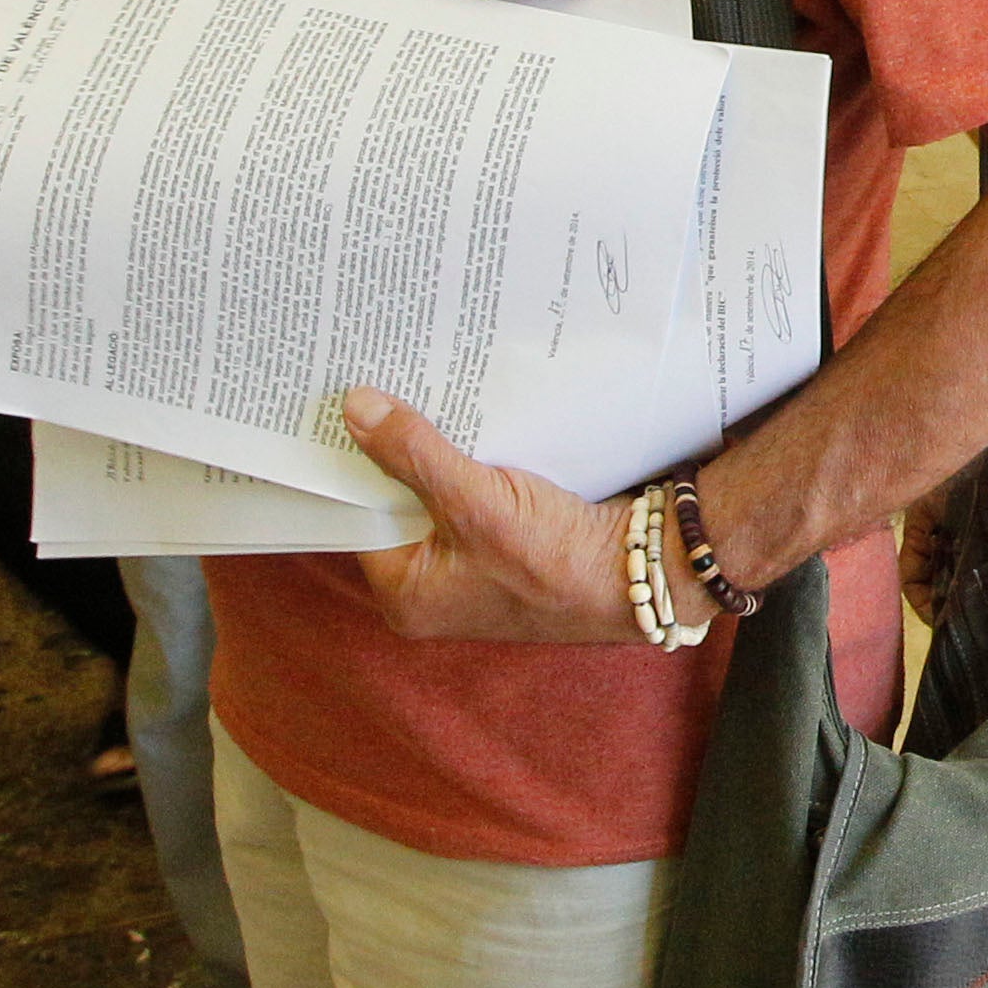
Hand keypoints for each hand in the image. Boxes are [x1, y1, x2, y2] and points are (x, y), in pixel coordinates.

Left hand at [341, 390, 639, 642]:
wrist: (643, 573)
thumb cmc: (554, 560)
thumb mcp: (474, 502)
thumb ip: (412, 454)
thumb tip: (355, 408)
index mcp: (407, 595)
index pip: (361, 518)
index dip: (354, 465)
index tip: (344, 412)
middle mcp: (433, 587)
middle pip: (399, 505)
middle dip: (397, 453)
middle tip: (383, 392)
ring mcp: (472, 567)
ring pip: (437, 496)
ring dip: (437, 453)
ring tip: (425, 397)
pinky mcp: (507, 545)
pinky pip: (472, 496)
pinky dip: (472, 463)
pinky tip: (472, 423)